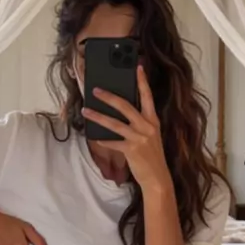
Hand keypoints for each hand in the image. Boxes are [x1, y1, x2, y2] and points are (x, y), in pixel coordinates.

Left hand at [82, 65, 171, 191]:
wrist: (157, 177)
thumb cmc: (151, 156)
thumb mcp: (150, 136)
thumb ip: (140, 123)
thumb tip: (122, 112)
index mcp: (153, 120)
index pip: (148, 96)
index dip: (142, 81)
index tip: (137, 67)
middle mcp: (147, 126)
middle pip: (126, 106)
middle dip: (109, 96)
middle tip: (96, 90)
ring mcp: (139, 138)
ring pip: (115, 123)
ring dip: (98, 116)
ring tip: (86, 111)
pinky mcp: (131, 150)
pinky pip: (112, 142)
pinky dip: (102, 140)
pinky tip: (94, 137)